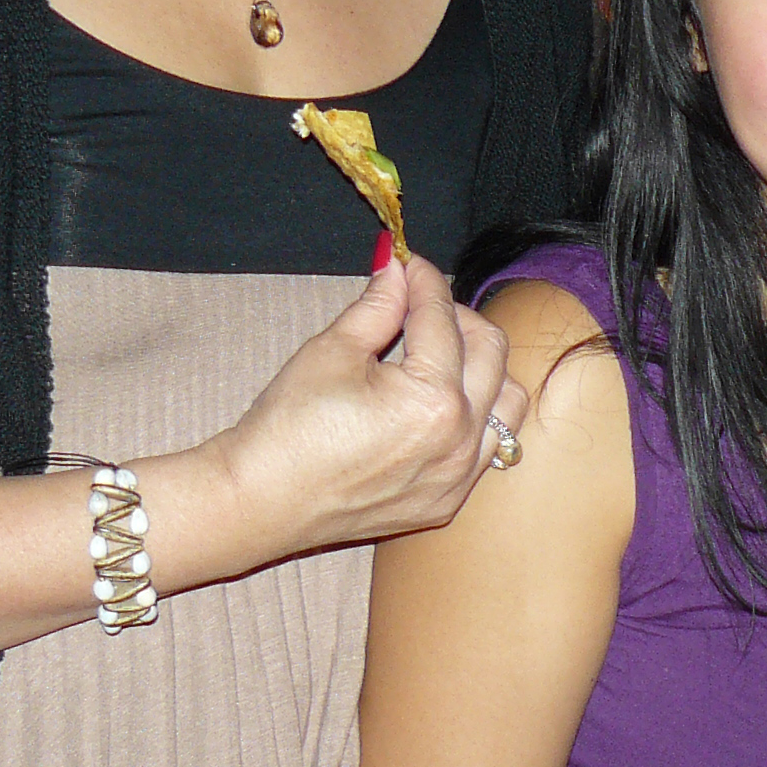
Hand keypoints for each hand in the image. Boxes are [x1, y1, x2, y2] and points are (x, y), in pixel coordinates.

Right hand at [206, 254, 526, 562]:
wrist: (261, 501)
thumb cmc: (288, 429)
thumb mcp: (331, 352)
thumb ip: (378, 306)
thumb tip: (397, 269)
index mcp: (432, 398)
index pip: (442, 319)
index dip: (424, 281)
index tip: (410, 264)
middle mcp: (459, 440)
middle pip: (491, 351)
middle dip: (458, 316)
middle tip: (419, 305)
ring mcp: (458, 476)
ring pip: (506, 402)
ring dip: (483, 367)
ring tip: (439, 355)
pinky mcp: (448, 501)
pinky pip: (487, 447)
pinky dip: (476, 415)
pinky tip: (440, 404)